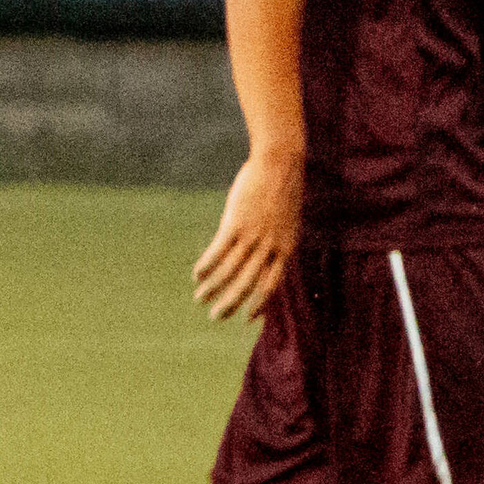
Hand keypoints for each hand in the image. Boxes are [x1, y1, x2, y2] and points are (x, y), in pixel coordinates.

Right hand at [191, 148, 301, 320]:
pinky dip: (207, 265)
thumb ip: (277, 238)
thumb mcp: (286, 219)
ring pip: (231, 270)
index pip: (272, 285)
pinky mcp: (236, 223)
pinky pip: (219, 250)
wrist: (280, 164)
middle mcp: (271, 246)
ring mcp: (254, 235)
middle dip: (231, 302)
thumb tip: (265, 252)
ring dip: (214, 287)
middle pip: (249, 283)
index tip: (246, 319)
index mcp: (286, 248)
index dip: (259, 304)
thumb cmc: (282, 189)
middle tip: (216, 317)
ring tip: (200, 299)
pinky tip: (196, 275)